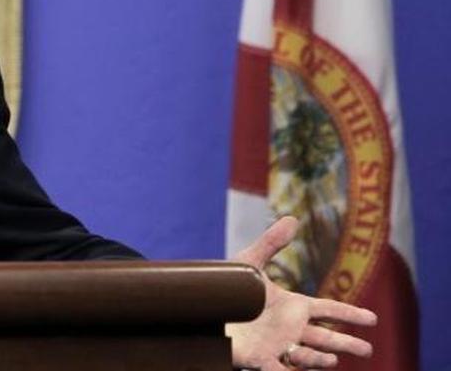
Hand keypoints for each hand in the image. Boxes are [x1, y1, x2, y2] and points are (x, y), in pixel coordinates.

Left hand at [226, 216, 376, 369]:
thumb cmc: (228, 287)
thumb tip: (293, 218)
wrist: (203, 307)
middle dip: (345, 344)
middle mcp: (289, 328)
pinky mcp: (258, 359)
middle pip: (325, 338)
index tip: (373, 319)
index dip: (350, 314)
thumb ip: (271, 243)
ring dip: (319, 359)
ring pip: (306, 356)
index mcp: (292, 307)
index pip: (328, 310)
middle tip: (367, 350)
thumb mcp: (250, 263)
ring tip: (332, 360)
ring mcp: (276, 345)